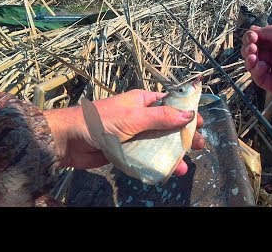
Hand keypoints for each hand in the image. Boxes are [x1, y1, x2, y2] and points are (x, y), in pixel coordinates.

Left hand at [45, 89, 204, 173]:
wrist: (70, 141)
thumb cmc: (101, 121)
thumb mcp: (134, 117)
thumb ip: (161, 118)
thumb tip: (188, 115)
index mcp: (143, 101)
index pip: (170, 104)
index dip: (186, 112)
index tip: (201, 123)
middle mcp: (141, 116)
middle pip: (168, 125)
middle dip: (183, 136)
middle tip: (199, 146)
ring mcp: (135, 135)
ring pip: (158, 143)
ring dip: (172, 152)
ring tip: (185, 163)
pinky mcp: (128, 151)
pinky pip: (146, 156)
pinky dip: (157, 163)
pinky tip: (169, 171)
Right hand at [241, 25, 271, 105]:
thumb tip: (254, 31)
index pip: (262, 39)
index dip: (254, 37)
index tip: (252, 35)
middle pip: (257, 52)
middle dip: (250, 47)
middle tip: (251, 45)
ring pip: (256, 66)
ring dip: (250, 59)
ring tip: (253, 55)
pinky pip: (262, 80)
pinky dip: (256, 72)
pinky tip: (261, 65)